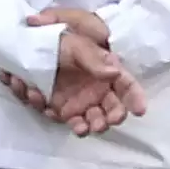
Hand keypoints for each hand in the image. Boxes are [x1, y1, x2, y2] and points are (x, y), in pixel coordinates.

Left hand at [29, 8, 145, 134]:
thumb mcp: (77, 45)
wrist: (29, 47)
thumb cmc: (60, 40)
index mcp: (105, 72)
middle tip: (106, 123)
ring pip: (89, 121)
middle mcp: (96, 90)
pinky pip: (60, 118)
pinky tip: (43, 102)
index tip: (140, 111)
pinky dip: (52, 115)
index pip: (126, 86)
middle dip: (111, 118)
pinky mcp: (58, 109)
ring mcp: (78, 102)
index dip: (136, 98)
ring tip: (81, 128)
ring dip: (87, 127)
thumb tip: (114, 73)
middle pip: (112, 110)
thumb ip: (95, 61)